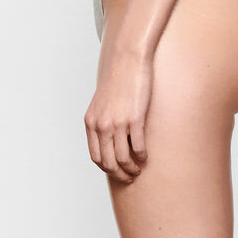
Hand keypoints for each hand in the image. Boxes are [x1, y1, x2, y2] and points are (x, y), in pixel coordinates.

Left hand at [84, 42, 151, 183]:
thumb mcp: (101, 102)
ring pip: (123, 159)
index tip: (116, 172)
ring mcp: (118, 123)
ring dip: (131, 169)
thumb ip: (101, 120)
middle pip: (108, 162)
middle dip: (119, 174)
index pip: (96, 156)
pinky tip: (145, 156)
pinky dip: (141, 157)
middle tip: (129, 176)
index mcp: (91, 122)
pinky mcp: (135, 119)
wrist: (127, 60)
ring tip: (138, 169)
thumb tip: (107, 138)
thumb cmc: (117, 79)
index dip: (107, 168)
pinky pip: (137, 147)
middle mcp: (102, 125)